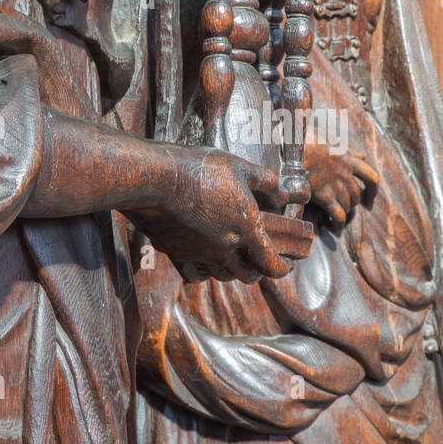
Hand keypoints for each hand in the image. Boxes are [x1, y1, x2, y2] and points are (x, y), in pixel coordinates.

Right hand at [126, 147, 290, 283]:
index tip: (284, 265)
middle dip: (257, 271)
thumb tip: (283, 193)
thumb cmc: (201, 170)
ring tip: (232, 259)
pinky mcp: (177, 253)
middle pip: (248, 275)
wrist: (158, 180)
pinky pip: (194, 275)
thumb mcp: (240, 167)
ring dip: (231, 271)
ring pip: (222, 276)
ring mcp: (200, 254)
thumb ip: (266, 182)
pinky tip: (203, 263)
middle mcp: (225, 249)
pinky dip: (203, 273)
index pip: (272, 265)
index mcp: (246, 230)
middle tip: (258, 262)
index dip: (282, 268)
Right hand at [305, 139, 378, 225]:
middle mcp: (345, 173)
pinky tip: (331, 227)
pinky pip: (338, 216)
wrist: (291, 148)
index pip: (371, 178)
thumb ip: (347, 149)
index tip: (369, 200)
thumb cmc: (307, 141)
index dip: (372, 192)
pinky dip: (337, 224)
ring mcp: (336, 185)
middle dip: (350, 202)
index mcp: (348, 160)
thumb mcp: (331, 140)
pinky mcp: (324, 195)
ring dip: (342, 212)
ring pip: (348, 206)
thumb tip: (362, 155)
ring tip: (332, 215)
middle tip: (340, 205)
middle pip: (356, 195)